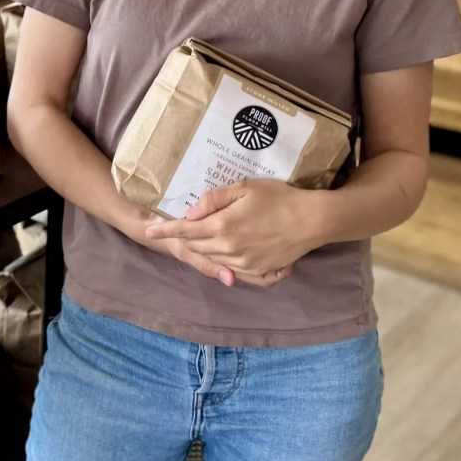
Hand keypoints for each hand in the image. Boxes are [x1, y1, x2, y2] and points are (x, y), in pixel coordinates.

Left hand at [143, 180, 319, 279]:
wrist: (312, 221)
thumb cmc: (278, 198)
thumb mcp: (244, 189)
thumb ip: (214, 199)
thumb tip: (190, 211)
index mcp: (223, 226)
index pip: (185, 231)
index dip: (165, 231)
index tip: (149, 231)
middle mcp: (229, 249)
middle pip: (196, 247)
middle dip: (183, 239)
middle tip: (174, 230)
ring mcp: (243, 263)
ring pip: (212, 259)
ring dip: (201, 250)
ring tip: (197, 240)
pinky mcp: (257, 271)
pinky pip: (230, 269)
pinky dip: (221, 261)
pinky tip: (223, 251)